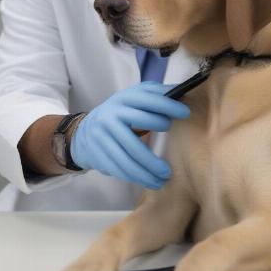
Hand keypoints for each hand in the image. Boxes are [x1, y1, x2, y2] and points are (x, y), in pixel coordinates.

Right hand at [70, 81, 189, 189]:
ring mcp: (103, 134)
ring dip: (148, 170)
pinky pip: (119, 167)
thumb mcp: (134, 98)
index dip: (168, 105)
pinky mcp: (97, 152)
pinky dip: (136, 177)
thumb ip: (156, 94)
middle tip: (171, 166)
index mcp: (124, 98)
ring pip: (129, 155)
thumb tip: (183, 90)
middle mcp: (112, 114)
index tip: (186, 114)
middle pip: (139, 132)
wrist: (84, 131)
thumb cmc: (120, 114)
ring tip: (164, 178)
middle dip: (158, 141)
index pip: (149, 99)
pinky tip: (149, 181)